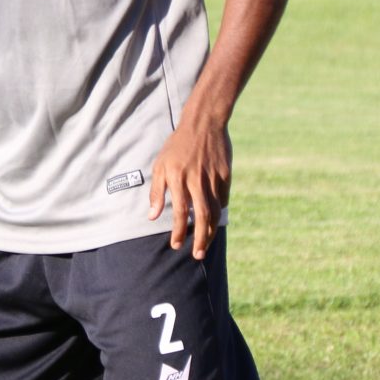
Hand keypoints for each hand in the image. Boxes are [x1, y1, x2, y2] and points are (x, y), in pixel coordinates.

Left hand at [147, 114, 229, 259]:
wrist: (203, 124)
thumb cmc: (176, 146)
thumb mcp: (160, 165)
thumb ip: (157, 192)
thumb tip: (153, 216)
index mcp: (178, 179)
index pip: (180, 212)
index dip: (179, 231)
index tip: (176, 245)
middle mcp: (197, 181)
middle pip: (202, 216)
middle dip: (200, 239)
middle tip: (197, 255)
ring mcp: (214, 178)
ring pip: (216, 210)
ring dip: (211, 230)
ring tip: (205, 245)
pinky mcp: (226, 175)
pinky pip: (223, 198)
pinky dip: (219, 211)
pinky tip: (214, 221)